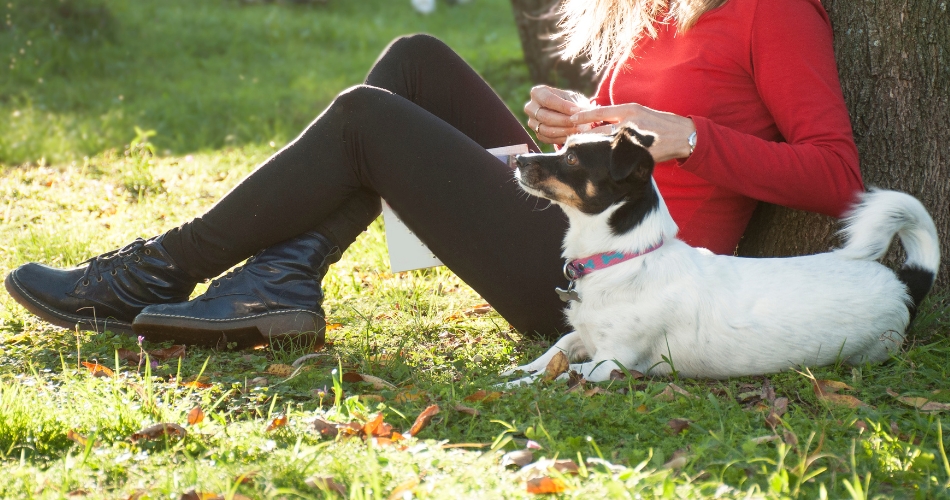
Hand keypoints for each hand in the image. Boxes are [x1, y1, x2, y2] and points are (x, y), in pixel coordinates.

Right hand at [524, 85, 592, 144]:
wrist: (567, 113)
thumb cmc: (569, 101)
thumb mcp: (573, 98)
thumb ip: (575, 104)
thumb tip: (578, 112)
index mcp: (537, 93)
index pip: (548, 100)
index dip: (562, 106)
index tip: (576, 110)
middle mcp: (530, 107)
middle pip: (545, 116)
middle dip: (564, 120)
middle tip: (578, 122)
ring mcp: (532, 122)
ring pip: (546, 130)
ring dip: (564, 131)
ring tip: (578, 129)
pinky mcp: (537, 134)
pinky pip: (548, 139)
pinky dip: (561, 138)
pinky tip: (572, 135)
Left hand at [571, 103, 696, 162]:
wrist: (683, 136)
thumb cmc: (659, 123)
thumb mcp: (640, 113)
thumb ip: (620, 117)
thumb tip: (597, 122)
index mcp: (630, 109)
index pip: (599, 112)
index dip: (583, 116)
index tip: (571, 120)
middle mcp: (630, 123)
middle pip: (598, 132)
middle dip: (584, 138)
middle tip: (571, 142)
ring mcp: (634, 140)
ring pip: (605, 146)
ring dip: (594, 151)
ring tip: (582, 155)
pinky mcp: (638, 154)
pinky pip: (617, 158)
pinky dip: (608, 162)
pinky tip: (601, 165)